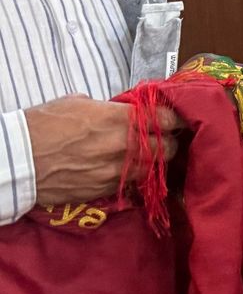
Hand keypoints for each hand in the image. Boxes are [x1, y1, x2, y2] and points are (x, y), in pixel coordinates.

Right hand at [24, 95, 182, 206]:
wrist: (17, 159)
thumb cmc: (43, 124)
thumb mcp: (79, 103)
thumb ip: (109, 109)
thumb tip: (123, 112)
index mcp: (122, 118)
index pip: (168, 118)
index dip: (175, 118)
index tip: (175, 119)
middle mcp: (126, 145)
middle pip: (169, 147)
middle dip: (169, 143)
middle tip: (164, 139)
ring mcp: (117, 171)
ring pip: (155, 169)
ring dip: (155, 163)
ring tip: (149, 157)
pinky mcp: (105, 189)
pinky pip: (133, 184)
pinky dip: (135, 177)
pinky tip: (129, 171)